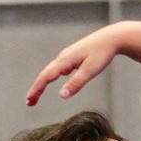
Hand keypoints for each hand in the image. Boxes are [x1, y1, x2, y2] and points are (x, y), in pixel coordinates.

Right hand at [26, 21, 140, 105]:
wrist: (111, 38)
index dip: (36, 89)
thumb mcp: (90, 70)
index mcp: (64, 61)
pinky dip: (51, 76)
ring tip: (37, 96)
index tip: (29, 101)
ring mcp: (67, 57)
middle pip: (45, 75)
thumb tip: (62, 95)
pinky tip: (54, 80)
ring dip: (42, 83)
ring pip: (51, 71)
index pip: (45, 77)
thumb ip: (76, 83)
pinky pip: (58, 68)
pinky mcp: (73, 57)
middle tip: (29, 103)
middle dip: (36, 89)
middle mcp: (63, 58)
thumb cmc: (102, 54)